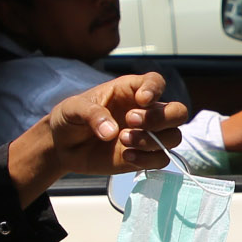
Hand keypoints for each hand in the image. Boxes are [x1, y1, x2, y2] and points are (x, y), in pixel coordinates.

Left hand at [10, 73, 188, 197]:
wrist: (63, 146)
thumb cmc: (70, 119)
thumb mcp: (73, 108)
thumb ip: (91, 114)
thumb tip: (111, 132)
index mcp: (130, 91)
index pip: (156, 82)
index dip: (155, 89)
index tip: (141, 100)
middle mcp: (145, 112)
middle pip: (178, 111)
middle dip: (161, 118)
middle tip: (132, 121)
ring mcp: (146, 135)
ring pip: (173, 137)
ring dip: (152, 140)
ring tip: (123, 140)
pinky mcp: (143, 157)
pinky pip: (161, 160)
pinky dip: (147, 159)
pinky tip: (125, 156)